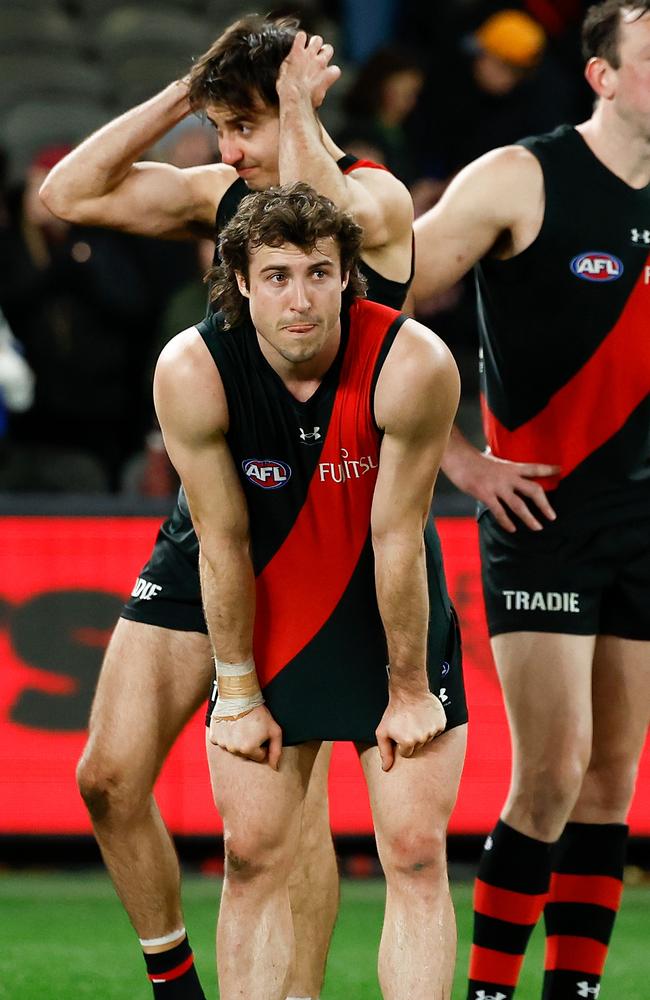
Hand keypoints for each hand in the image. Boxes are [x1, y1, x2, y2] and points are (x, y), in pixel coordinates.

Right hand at [209, 705, 282, 768]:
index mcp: (248, 750)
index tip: (261, 733)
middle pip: (246, 753)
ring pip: (233, 748)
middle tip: (252, 728)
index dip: (263, 744)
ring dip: (237, 740)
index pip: (259, 756)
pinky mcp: (214, 736)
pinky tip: (231, 725)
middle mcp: (233, 749)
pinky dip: (226, 736)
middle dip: (250, 743)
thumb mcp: (274, 730)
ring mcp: (222, 743)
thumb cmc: (258, 712)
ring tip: (242, 725)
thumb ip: (276, 751)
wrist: (239, 695)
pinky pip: (222, 741)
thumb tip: (274, 767)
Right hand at [276, 30, 340, 108]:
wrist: (295, 98)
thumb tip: (290, 65)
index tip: (301, 46)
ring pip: (329, 49)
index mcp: (296, 52)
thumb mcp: (282, 73)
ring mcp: (320, 64)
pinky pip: (336, 70)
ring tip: (322, 61)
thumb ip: (288, 64)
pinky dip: (333, 73)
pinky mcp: (327, 76)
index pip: (302, 36)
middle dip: (316, 45)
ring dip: (326, 54)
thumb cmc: (285, 89)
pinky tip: (329, 77)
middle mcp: (310, 55)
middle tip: (314, 53)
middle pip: (318, 40)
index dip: (302, 40)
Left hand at [376, 690, 445, 771]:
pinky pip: (436, 731)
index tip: (399, 732)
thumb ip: (384, 752)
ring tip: (415, 719)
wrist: (408, 691)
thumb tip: (385, 769)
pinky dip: (431, 725)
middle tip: (406, 725)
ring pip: (427, 739)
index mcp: (408, 742)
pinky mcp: (441, 723)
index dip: (401, 743)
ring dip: (422, 731)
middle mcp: (422, 738)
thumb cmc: (393, 712)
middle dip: (412, 739)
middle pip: (418, 747)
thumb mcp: (382, 732)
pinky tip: (424, 717)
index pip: (406, 753)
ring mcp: (433, 730)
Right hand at [445, 446, 559, 532]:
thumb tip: (509, 472)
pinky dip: (506, 521)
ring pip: (519, 505)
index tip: (561, 470)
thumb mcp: (493, 460)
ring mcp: (497, 486)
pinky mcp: (485, 494)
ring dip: (529, 518)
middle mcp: (508, 476)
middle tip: (553, 516)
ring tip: (538, 528)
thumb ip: (503, 469)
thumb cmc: (473, 460)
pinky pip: (499, 511)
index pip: (534, 467)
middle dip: (544, 504)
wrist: (457, 457)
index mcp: (511, 467)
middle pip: (533, 490)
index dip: (548, 469)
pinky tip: (512, 529)